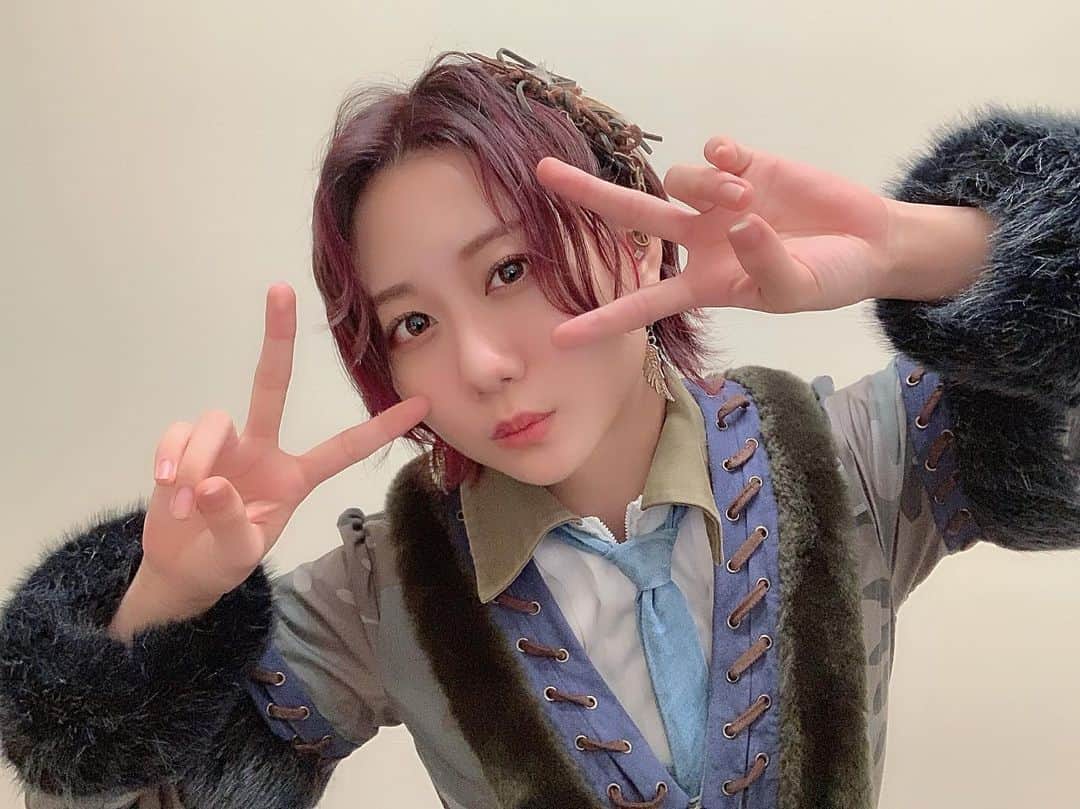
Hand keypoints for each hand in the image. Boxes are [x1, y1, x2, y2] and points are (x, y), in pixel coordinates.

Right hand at [140, 283, 428, 607]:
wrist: (181, 568)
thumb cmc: (224, 559)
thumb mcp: (240, 552)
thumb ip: (231, 521)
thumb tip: (212, 484)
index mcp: (295, 478)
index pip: (345, 448)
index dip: (381, 427)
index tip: (421, 402)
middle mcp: (264, 449)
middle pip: (272, 384)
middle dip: (277, 337)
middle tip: (281, 288)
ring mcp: (225, 444)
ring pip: (214, 420)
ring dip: (197, 460)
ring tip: (188, 503)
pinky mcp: (187, 445)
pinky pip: (179, 434)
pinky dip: (172, 457)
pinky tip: (168, 485)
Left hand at [536, 136, 894, 346]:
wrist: (869, 243)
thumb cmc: (829, 279)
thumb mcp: (795, 290)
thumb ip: (763, 263)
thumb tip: (736, 222)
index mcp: (704, 283)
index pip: (644, 304)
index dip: (603, 321)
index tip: (560, 339)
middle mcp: (699, 239)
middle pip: (631, 215)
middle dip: (588, 194)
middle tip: (542, 172)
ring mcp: (717, 200)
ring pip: (681, 179)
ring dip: (708, 186)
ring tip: (749, 199)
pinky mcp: (745, 165)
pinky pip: (713, 151)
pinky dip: (721, 155)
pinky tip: (744, 164)